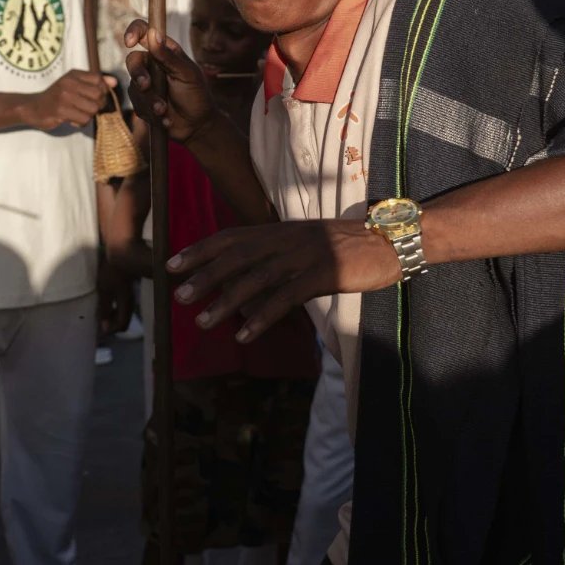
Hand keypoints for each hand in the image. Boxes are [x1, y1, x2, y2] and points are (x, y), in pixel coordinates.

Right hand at [21, 69, 115, 131]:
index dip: (102, 91)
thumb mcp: (74, 85)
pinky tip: (72, 120)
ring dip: (88, 115)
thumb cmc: (56, 97)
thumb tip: (114, 82)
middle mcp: (69, 83)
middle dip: (97, 105)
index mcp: (73, 75)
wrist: (32, 107)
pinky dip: (81, 123)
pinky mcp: (61, 111)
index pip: (99, 80)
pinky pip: (84, 119)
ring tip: (78, 114)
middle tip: (86, 108)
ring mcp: (64, 97)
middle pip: (99, 95)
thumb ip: (94, 82)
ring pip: (93, 109)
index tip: (93, 97)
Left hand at [97, 255, 134, 337]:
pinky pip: (119, 304)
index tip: (97, 330)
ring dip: (110, 315)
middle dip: (110, 324)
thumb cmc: (112, 270)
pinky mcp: (125, 288)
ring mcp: (128, 294)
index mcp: (126, 304)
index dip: (109, 330)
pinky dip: (111, 307)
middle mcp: (130, 301)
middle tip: (96, 322)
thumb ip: (105, 308)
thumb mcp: (105, 290)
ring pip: (121, 312)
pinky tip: (103, 302)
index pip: (121, 325)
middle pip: (122, 320)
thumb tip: (104, 328)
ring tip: (98, 313)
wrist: (120, 251)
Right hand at [123, 19, 217, 144]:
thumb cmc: (197, 96)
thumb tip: (153, 34)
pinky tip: (164, 118)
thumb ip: (169, 56)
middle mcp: (153, 64)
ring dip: (149, 100)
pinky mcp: (141, 101)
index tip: (130, 42)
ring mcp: (145, 83)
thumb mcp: (187, 75)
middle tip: (146, 86)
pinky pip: (136, 103)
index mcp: (166, 51)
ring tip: (164, 110)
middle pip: (133, 61)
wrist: (196, 127)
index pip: (145, 32)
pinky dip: (149, 112)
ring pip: (133, 86)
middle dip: (138, 74)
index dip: (134, 31)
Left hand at [168, 218, 398, 341]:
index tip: (172, 264)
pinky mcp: (323, 274)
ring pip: (256, 278)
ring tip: (202, 320)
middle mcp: (287, 238)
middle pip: (237, 256)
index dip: (200, 250)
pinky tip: (244, 334)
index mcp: (281, 229)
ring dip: (226, 300)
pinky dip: (262, 318)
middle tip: (179, 296)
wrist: (392, 239)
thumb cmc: (350, 246)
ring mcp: (304, 255)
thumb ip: (279, 255)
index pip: (232, 236)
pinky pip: (285, 299)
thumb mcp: (308, 243)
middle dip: (205, 276)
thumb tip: (248, 280)